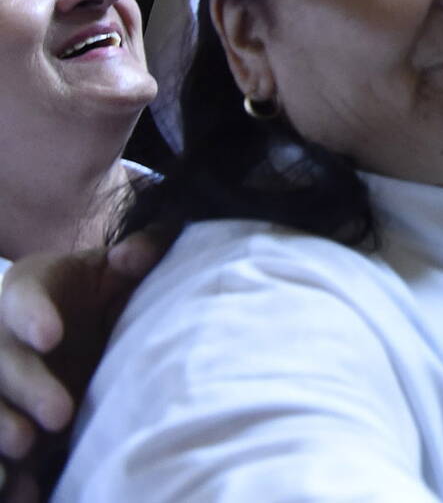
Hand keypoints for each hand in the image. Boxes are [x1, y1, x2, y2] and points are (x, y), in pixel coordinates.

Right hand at [0, 236, 165, 498]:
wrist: (72, 329)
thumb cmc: (94, 295)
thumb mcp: (112, 272)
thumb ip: (133, 258)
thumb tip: (140, 251)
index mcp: (25, 290)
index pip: (20, 298)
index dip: (32, 316)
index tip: (51, 335)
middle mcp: (0, 336)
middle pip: (2, 360)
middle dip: (27, 386)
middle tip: (60, 414)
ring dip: (0, 425)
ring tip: (25, 446)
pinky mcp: (1, 412)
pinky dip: (0, 468)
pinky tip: (12, 486)